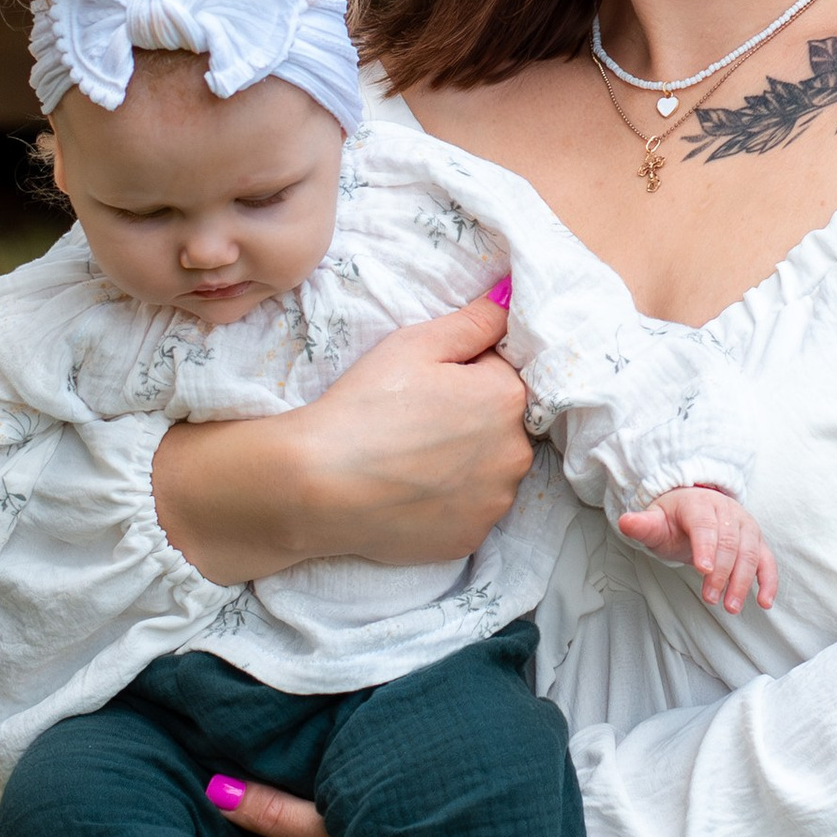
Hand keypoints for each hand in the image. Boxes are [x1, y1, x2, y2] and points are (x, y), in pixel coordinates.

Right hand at [153, 293, 530, 585]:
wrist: (319, 485)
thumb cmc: (366, 405)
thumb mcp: (416, 344)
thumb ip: (475, 320)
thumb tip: (511, 298)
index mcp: (508, 398)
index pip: (503, 375)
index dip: (465, 375)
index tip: (428, 386)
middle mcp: (516, 453)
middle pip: (503, 426)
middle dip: (471, 420)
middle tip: (415, 423)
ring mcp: (495, 503)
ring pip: (490, 472)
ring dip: (465, 465)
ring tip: (411, 460)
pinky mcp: (472, 538)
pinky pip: (470, 511)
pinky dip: (449, 503)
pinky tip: (411, 492)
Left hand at [619, 484, 778, 615]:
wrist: (695, 510)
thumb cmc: (673, 520)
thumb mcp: (656, 522)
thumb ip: (643, 525)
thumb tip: (626, 522)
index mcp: (700, 504)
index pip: (705, 524)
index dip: (705, 546)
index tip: (703, 570)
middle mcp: (727, 511)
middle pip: (730, 541)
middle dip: (722, 572)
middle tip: (710, 598)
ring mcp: (745, 525)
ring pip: (749, 552)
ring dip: (743, 581)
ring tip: (730, 606)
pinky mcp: (756, 541)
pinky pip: (767, 560)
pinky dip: (769, 581)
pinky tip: (765, 602)